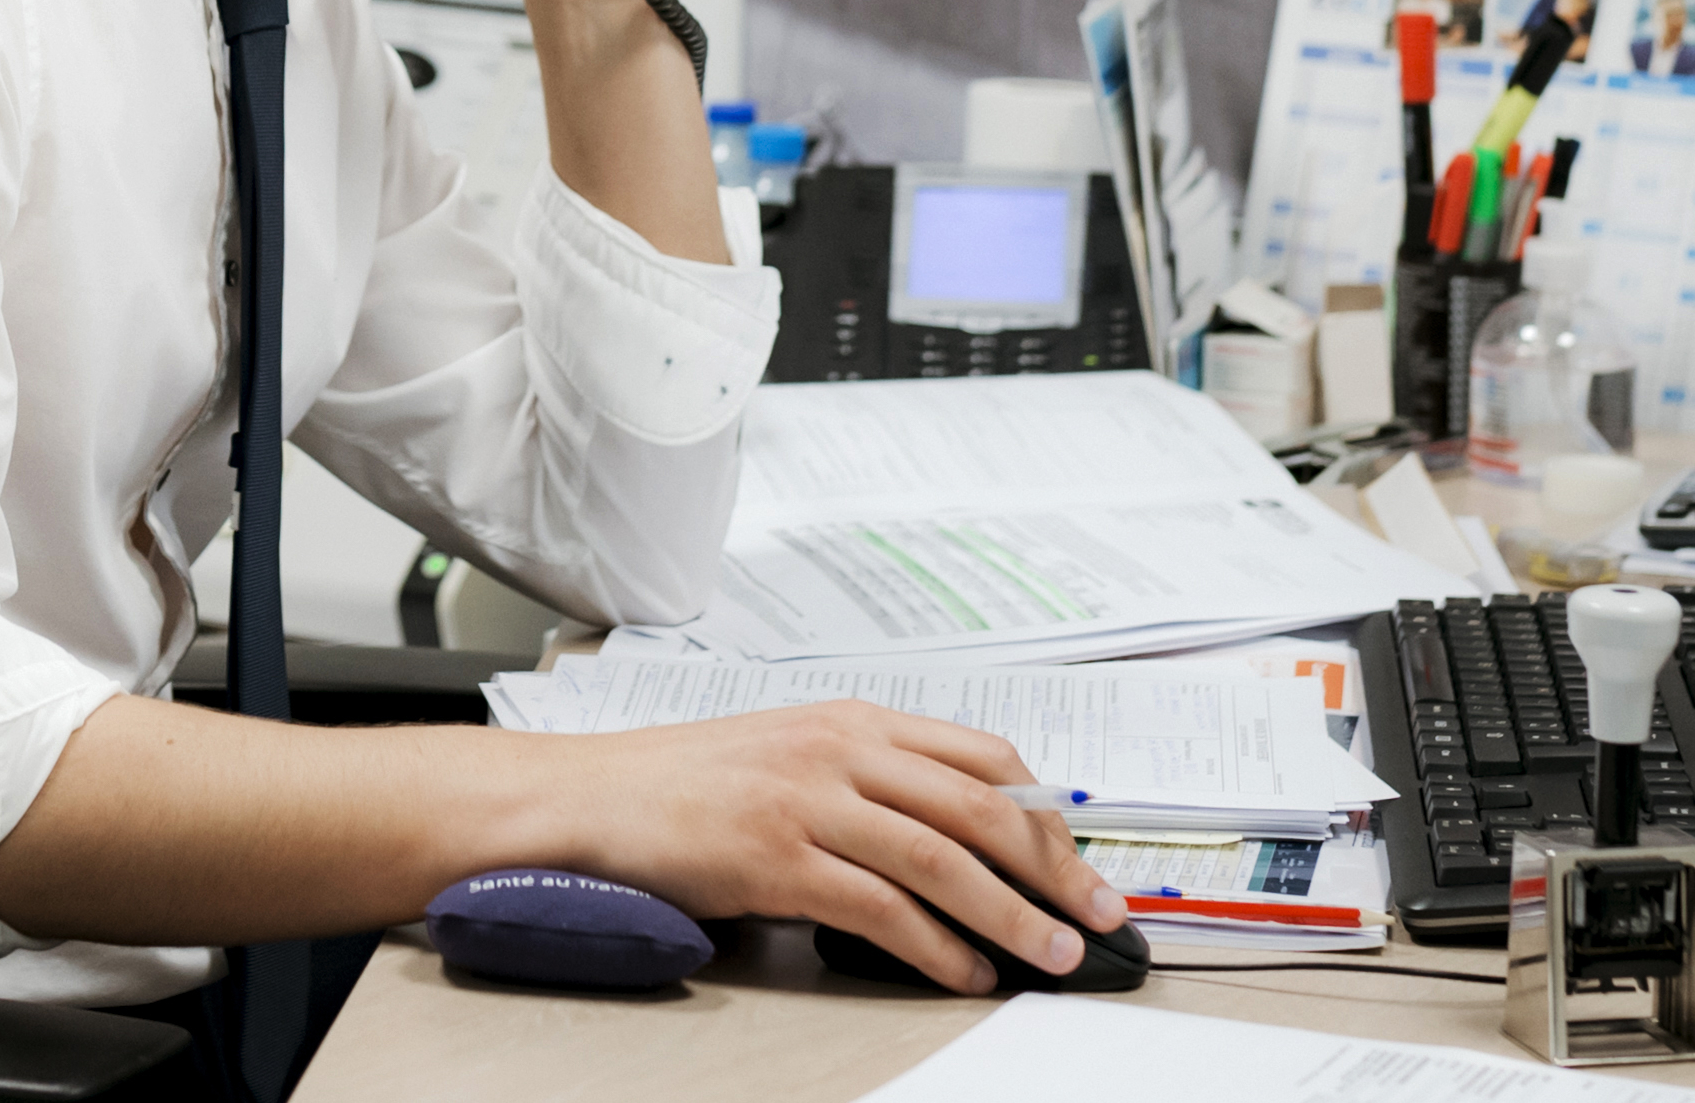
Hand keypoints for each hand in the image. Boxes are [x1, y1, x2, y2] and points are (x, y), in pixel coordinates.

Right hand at [565, 702, 1128, 991]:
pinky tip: (963, 974)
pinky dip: (934, 948)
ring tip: (1050, 958)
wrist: (597, 797)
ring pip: (941, 859)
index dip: (1045, 813)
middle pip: (977, 806)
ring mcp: (807, 800)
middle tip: (1097, 920)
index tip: (1084, 865)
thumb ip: (870, 781)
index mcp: (851, 719)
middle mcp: (838, 749)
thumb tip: (966, 839)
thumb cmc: (692, 784)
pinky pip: (879, 907)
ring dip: (1010, 916)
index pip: (980, 755)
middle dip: (1052, 869)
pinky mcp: (776, 857)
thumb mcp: (794, 755)